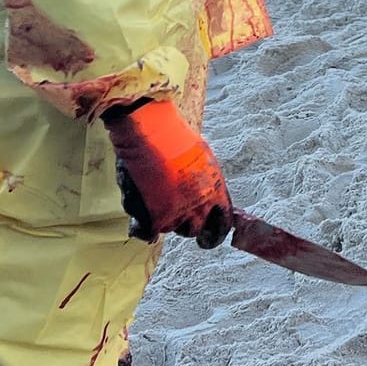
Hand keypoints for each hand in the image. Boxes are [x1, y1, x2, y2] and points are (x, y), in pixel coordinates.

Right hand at [102, 100, 233, 244]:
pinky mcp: (152, 215)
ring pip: (170, 228)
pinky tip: (143, 217)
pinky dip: (143, 228)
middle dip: (187, 223)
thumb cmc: (176, 138)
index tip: (206, 237)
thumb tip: (206, 202)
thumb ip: (205, 186)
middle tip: (176, 207)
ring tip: (156, 192)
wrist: (150, 128)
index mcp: (216, 192)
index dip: (215, 233)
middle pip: (194, 230)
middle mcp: (199, 206)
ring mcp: (175, 213)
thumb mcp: (202, 160)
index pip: (222, 225)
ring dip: (164, 217)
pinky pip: (147, 233)